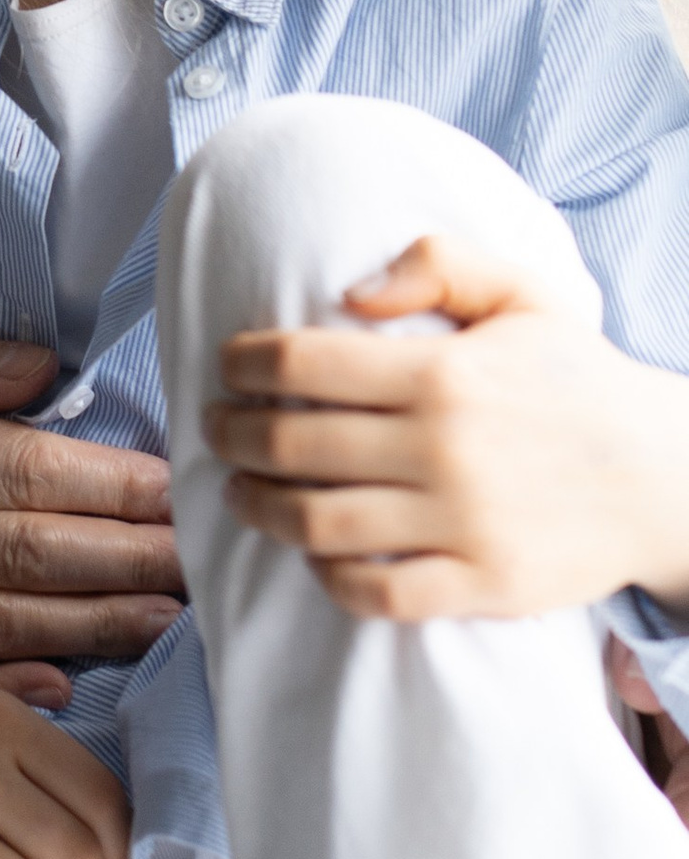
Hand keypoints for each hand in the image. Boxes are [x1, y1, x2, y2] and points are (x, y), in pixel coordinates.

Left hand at [208, 232, 688, 620]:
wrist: (665, 476)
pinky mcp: (483, 584)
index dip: (247, 362)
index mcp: (443, 372)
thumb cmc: (577, 378)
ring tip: (241, 490)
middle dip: (234, 434)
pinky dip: (329, 577)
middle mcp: (444, 449)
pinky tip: (313, 553)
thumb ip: (438, 264)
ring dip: (261, 507)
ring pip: (320, 524)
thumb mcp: (521, 293)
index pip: (305, 362)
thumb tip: (349, 293)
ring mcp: (462, 523)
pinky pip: (378, 593)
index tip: (228, 365)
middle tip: (215, 428)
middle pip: (295, 444)